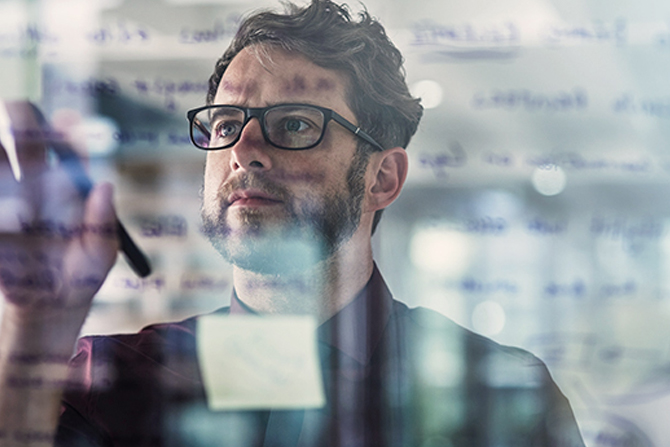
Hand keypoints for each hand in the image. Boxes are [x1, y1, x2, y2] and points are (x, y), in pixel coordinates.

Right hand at [0, 101, 117, 339]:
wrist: (49, 304)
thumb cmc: (83, 275)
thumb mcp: (100, 255)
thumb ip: (102, 222)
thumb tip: (106, 185)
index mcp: (69, 187)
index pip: (69, 149)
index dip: (67, 130)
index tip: (66, 119)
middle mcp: (36, 184)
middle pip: (27, 140)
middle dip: (22, 119)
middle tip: (18, 107)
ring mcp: (8, 198)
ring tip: (3, 162)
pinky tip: (10, 217)